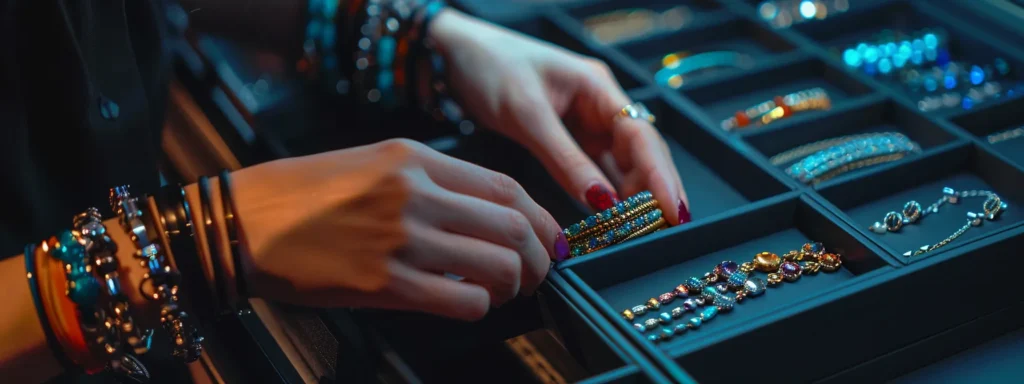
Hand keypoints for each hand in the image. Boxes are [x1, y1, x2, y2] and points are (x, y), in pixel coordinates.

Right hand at [228, 139, 561, 320]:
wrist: (242, 222)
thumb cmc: (305, 194)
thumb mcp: (375, 162)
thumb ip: (433, 182)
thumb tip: (489, 214)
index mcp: (415, 158)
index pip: (506, 188)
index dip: (542, 218)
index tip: (551, 238)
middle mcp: (415, 193)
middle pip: (514, 226)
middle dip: (538, 257)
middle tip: (536, 273)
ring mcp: (402, 238)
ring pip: (498, 265)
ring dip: (513, 285)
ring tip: (502, 292)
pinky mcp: (385, 283)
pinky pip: (463, 300)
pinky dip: (479, 307)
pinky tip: (467, 304)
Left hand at [430, 9, 690, 223]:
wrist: (451, 54)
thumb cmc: (488, 65)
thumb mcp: (526, 114)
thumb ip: (565, 159)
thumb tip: (603, 202)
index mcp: (597, 87)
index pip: (642, 136)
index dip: (661, 175)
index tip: (674, 210)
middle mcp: (599, 106)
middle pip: (640, 153)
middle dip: (656, 191)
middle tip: (669, 231)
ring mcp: (585, 124)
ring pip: (620, 166)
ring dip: (633, 198)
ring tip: (646, 234)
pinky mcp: (567, 140)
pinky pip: (595, 172)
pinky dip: (604, 196)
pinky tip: (613, 220)